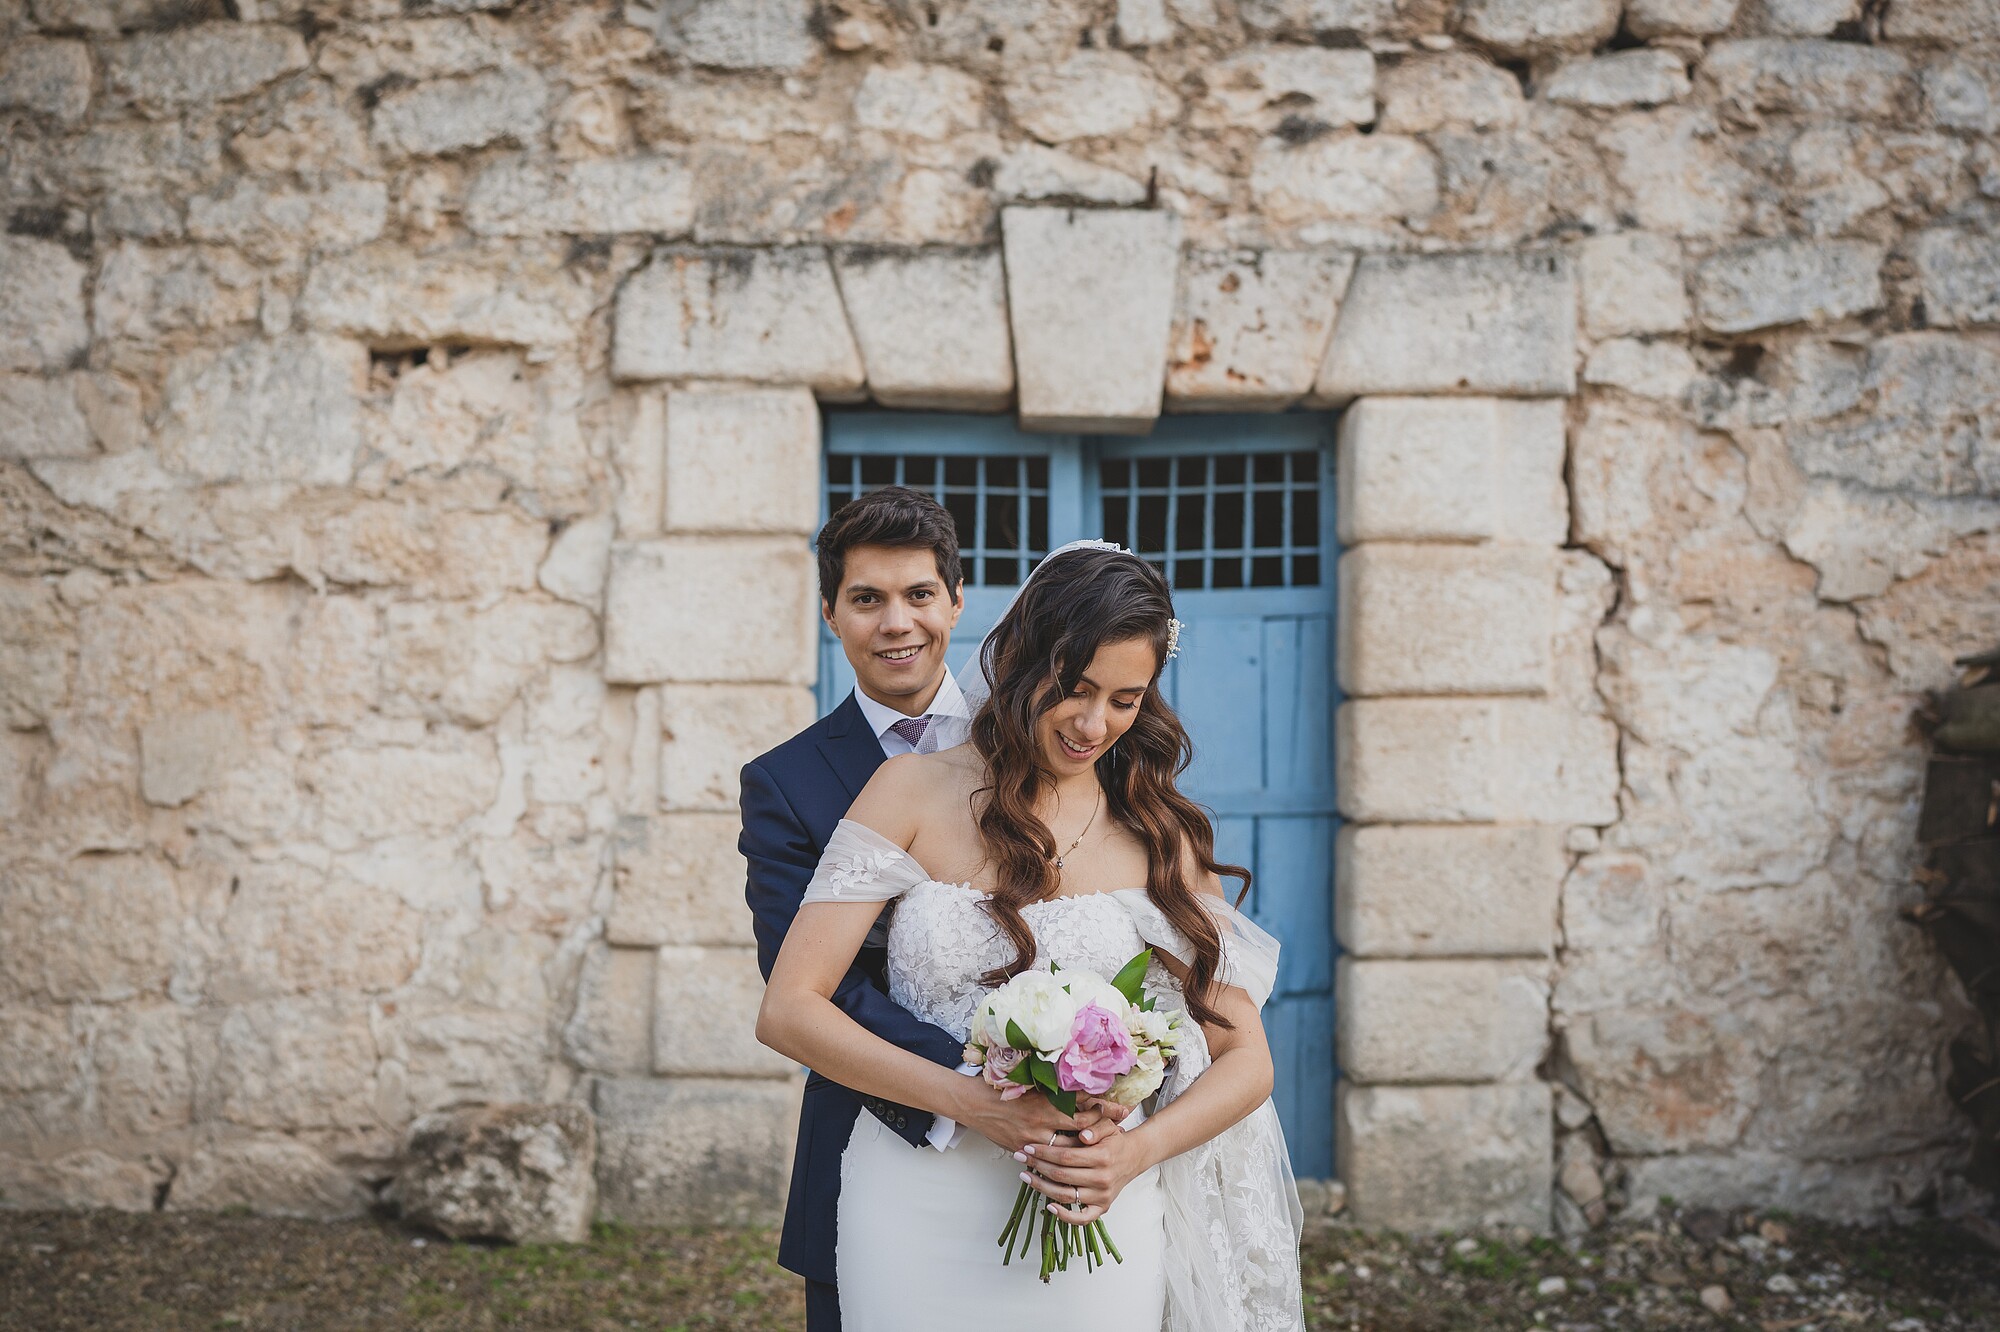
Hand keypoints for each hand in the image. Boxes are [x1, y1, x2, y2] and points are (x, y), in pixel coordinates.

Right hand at [947, 1080, 1127, 1153]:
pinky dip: (1060, 1162)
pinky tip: (1074, 1165)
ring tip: (1103, 1150)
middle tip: (1119, 1132)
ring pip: (1066, 1150)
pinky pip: (1046, 1160)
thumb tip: (1082, 1093)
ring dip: (1084, 1150)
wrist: (974, 1104)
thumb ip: (1056, 1092)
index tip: (1122, 1110)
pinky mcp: (1022, 1150)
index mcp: (1046, 1103)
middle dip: (1101, 1132)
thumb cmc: (1003, 1090)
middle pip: (1080, 1132)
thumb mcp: (1033, 1086)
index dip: (1104, 1110)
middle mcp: (1042, 1123)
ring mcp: (1032, 1140)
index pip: (1083, 1107)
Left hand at [1011, 1101, 1154, 1226]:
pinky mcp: (1102, 1208)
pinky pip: (1082, 1218)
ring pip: (1066, 1196)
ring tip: (1026, 1176)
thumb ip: (1094, 1127)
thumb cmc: (1114, 1140)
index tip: (1028, 1147)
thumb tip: (1082, 1136)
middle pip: (1062, 1176)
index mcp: (1102, 1157)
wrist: (1133, 1157)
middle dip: (1037, 1166)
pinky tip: (1048, 1206)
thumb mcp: (1107, 1126)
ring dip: (1041, 1187)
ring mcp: (1102, 1196)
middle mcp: (1102, 1179)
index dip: (1044, 1152)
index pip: (1066, 1156)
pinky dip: (1064, 1216)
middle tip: (1020, 1157)